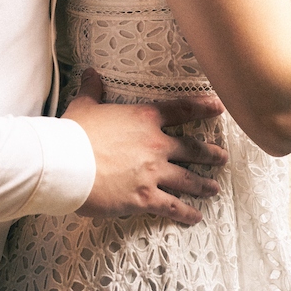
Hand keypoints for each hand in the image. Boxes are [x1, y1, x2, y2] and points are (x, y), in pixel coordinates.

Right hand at [63, 68, 227, 224]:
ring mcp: (152, 173)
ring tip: (214, 188)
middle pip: (191, 148)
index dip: (202, 107)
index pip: (181, 110)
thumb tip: (90, 73)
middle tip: (222, 157)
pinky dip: (185, 213)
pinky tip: (195, 217)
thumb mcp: (85, 105)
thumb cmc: (74, 133)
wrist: (67, 164)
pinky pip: (171, 206)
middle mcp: (155, 145)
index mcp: (144, 118)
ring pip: (187, 179)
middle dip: (209, 154)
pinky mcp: (144, 198)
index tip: (219, 106)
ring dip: (203, 184)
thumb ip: (92, 89)